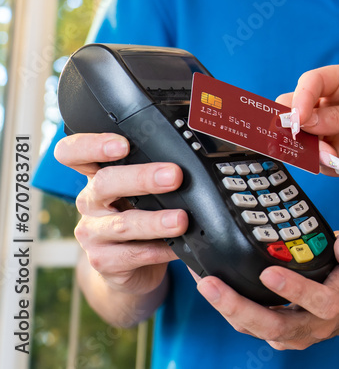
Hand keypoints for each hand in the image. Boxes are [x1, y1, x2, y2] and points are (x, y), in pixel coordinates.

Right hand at [54, 132, 187, 295]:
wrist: (133, 266)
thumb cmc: (141, 215)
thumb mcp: (143, 190)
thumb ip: (154, 171)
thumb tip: (192, 160)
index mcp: (97, 175)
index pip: (74, 152)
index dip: (92, 145)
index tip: (122, 144)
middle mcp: (89, 202)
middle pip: (104, 183)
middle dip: (141, 177)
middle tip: (174, 176)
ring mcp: (93, 233)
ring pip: (121, 224)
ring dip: (154, 221)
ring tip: (181, 220)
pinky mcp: (103, 261)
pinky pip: (134, 254)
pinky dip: (160, 250)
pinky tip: (179, 247)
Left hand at [194, 230, 338, 349]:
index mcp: (334, 304)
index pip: (316, 301)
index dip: (292, 289)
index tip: (269, 273)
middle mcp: (312, 326)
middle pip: (273, 325)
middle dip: (239, 307)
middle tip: (211, 284)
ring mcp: (291, 335)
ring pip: (255, 329)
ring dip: (227, 309)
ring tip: (204, 284)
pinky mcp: (276, 335)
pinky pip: (248, 326)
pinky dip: (227, 309)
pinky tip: (210, 288)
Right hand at [277, 64, 338, 211]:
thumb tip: (304, 122)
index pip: (311, 82)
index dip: (300, 100)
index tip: (298, 121)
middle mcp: (336, 101)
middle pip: (298, 109)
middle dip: (295, 125)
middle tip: (298, 140)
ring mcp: (336, 128)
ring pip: (304, 137)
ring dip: (311, 149)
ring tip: (333, 157)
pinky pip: (317, 159)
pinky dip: (322, 164)